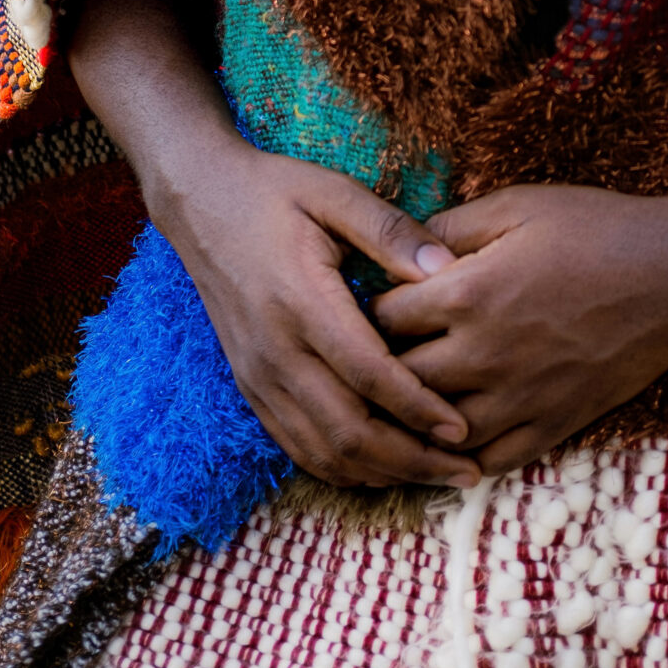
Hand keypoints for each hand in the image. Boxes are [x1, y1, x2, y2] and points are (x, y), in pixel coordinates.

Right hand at [147, 127, 482, 491]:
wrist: (201, 204)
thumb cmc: (275, 192)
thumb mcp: (335, 193)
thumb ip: (391, 230)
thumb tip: (448, 269)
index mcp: (301, 301)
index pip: (367, 374)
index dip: (418, 408)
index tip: (463, 427)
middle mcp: (275, 351)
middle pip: (347, 431)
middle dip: (411, 459)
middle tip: (465, 470)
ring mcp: (258, 376)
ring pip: (322, 452)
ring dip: (382, 473)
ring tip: (436, 474)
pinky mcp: (251, 386)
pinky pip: (298, 446)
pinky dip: (344, 468)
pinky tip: (384, 466)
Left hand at [372, 185, 667, 472]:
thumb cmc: (597, 229)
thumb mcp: (518, 205)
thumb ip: (452, 224)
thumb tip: (399, 243)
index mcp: (468, 293)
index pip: (381, 319)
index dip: (365, 311)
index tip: (364, 305)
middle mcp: (483, 355)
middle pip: (398, 381)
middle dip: (378, 369)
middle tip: (369, 359)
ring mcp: (518, 398)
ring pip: (435, 432)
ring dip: (413, 422)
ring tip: (400, 406)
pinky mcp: (552, 426)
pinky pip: (489, 461)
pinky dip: (462, 458)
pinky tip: (451, 441)